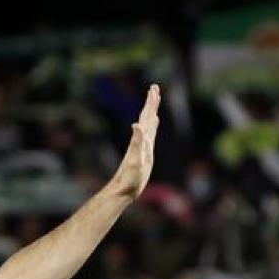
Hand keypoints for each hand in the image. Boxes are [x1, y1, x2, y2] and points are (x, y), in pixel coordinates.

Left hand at [110, 84, 160, 198]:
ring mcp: (142, 146)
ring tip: (154, 101)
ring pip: (148, 124)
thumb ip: (136, 142)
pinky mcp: (144, 154)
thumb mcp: (135, 159)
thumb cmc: (129, 177)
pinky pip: (149, 135)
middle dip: (152, 103)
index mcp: (141, 140)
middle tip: (154, 88)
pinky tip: (151, 124)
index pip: (147, 117)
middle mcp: (141, 141)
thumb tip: (136, 125)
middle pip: (147, 117)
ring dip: (152, 112)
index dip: (151, 103)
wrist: (123, 190)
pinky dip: (152, 127)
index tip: (154, 89)